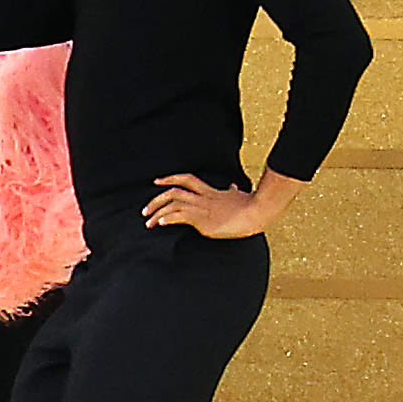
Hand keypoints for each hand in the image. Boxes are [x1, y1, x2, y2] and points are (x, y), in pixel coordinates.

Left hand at [146, 172, 276, 238]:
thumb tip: (232, 186)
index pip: (187, 180)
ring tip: (148, 223)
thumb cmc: (251, 205)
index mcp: (210, 192)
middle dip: (156, 200)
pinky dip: (168, 218)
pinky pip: (180, 216)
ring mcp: (202, 208)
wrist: (258, 212)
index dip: (170, 178)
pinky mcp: (203, 220)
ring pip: (173, 204)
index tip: (157, 181)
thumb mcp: (238, 195)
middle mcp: (203, 198)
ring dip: (157, 213)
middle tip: (144, 210)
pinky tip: (161, 223)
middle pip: (174, 192)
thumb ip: (231, 191)